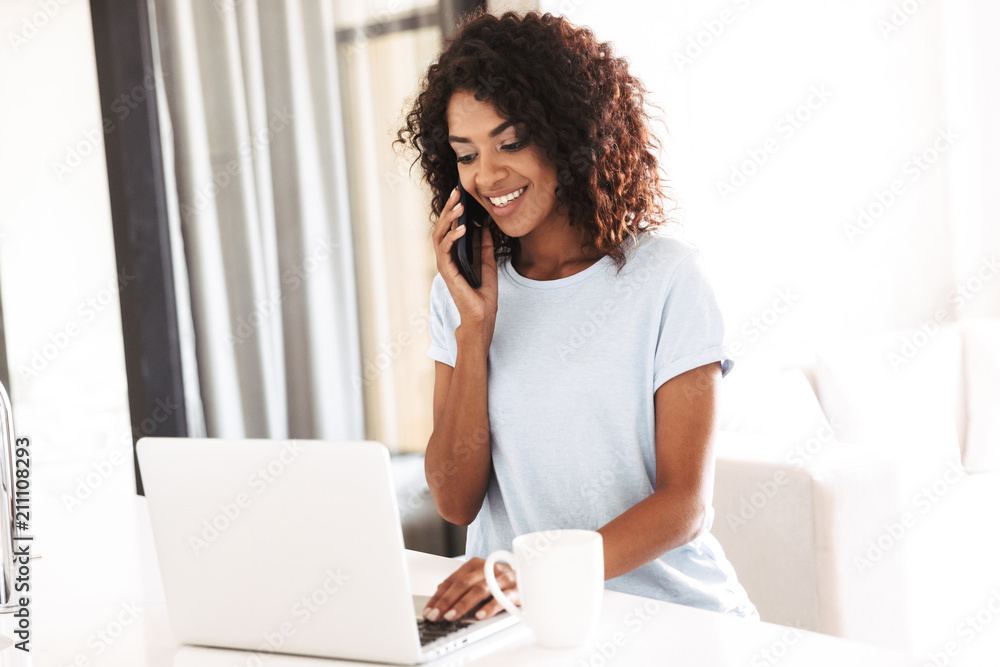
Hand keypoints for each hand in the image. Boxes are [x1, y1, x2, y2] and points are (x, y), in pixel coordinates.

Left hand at [422, 557, 518, 622]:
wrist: (532, 574)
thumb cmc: (501, 580)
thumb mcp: (479, 578)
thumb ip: (461, 584)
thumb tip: (439, 592)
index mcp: (476, 564)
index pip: (452, 580)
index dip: (439, 596)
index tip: (429, 610)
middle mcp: (488, 568)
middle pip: (464, 583)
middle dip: (447, 601)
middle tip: (436, 615)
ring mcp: (503, 578)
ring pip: (480, 589)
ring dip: (464, 604)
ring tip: (452, 616)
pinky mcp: (517, 589)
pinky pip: (502, 598)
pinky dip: (490, 607)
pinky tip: (480, 615)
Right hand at [432, 186, 498, 329]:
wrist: (483, 315)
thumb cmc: (483, 292)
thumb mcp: (488, 262)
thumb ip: (484, 245)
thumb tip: (484, 226)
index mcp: (453, 254)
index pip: (449, 227)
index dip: (453, 210)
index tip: (460, 194)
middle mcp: (446, 257)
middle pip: (442, 227)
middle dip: (449, 208)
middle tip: (457, 192)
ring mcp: (444, 265)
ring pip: (439, 235)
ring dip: (449, 220)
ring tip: (460, 207)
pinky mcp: (447, 273)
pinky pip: (445, 251)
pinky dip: (452, 238)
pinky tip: (461, 229)